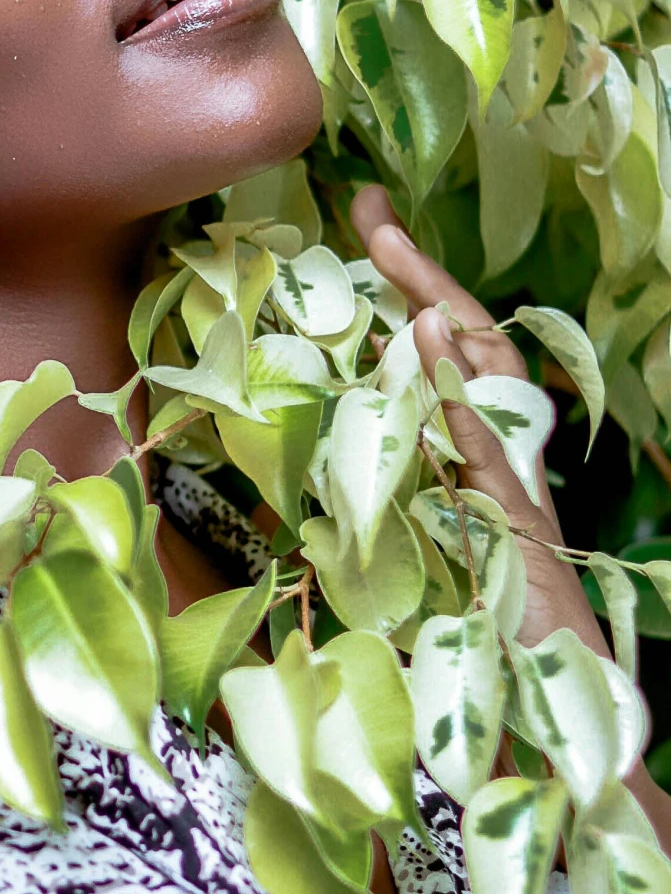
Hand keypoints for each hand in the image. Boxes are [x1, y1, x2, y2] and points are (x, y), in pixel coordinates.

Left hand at [350, 185, 599, 656]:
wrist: (551, 682)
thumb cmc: (484, 611)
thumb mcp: (421, 530)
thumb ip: (392, 475)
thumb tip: (343, 431)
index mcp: (476, 439)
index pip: (445, 343)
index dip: (412, 281)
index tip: (365, 218)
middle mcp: (502, 443)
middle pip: (469, 337)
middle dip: (420, 271)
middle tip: (368, 212)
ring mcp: (512, 474)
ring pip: (482, 377)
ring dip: (438, 310)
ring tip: (393, 252)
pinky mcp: (511, 516)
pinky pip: (484, 439)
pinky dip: (455, 385)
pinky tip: (427, 343)